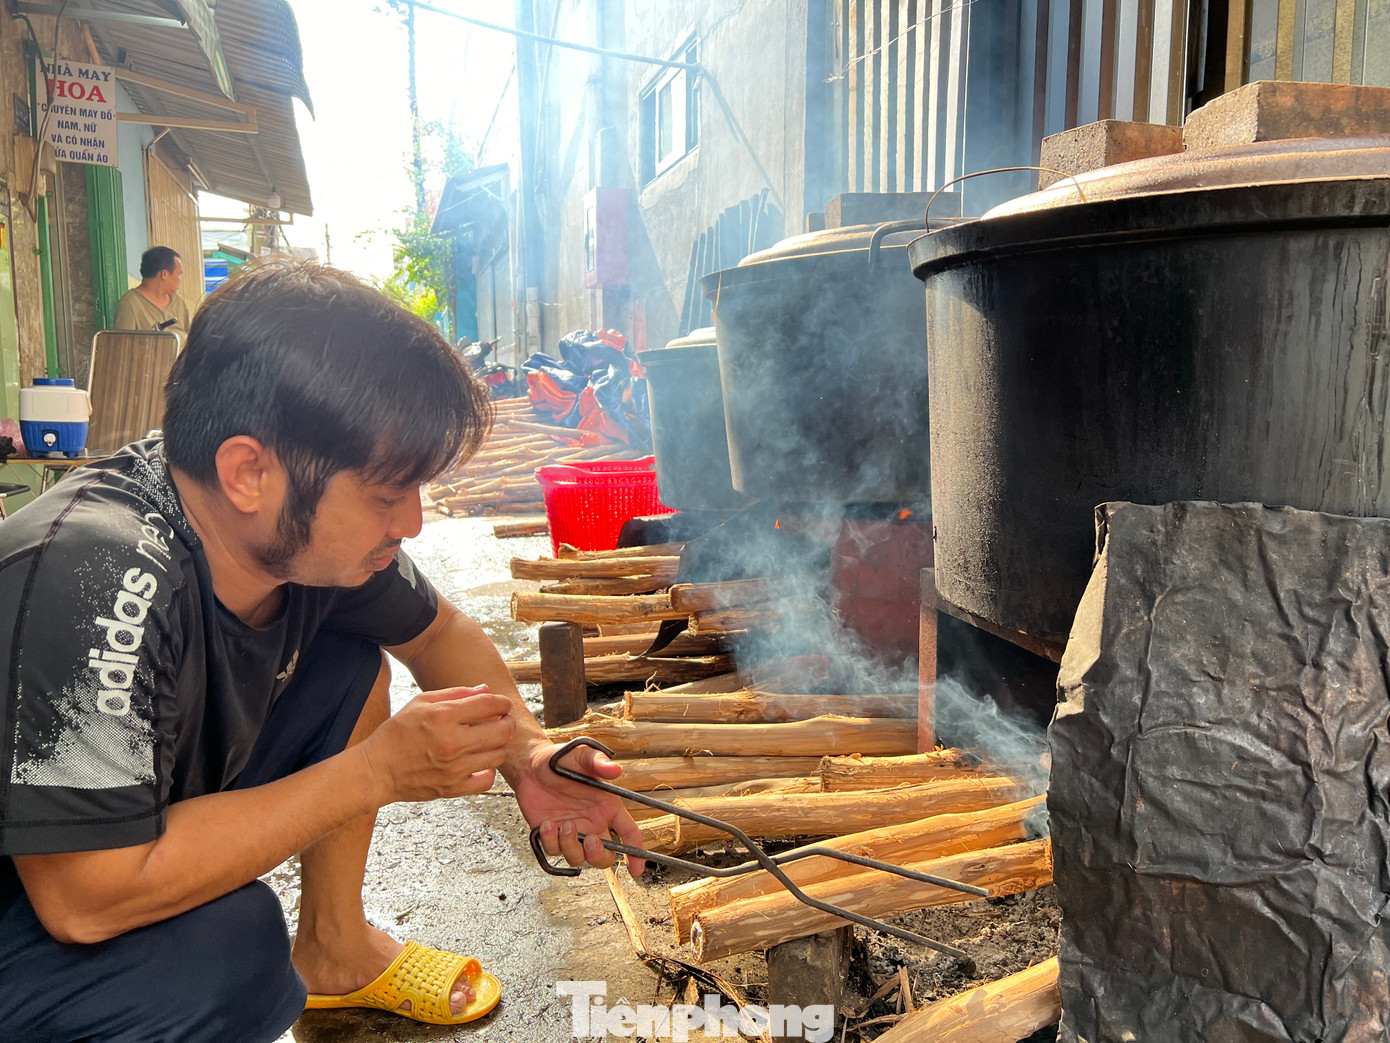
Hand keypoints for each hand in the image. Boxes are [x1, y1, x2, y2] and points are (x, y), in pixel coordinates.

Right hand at [359, 686, 515, 803]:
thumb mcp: (421, 702)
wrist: (377, 769)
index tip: (503, 705)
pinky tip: (479, 763)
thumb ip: (456, 693)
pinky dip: (487, 771)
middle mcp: (452, 742)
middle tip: (503, 722)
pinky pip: (487, 780)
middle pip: (502, 731)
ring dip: (498, 746)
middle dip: (507, 723)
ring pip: (498, 755)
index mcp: (443, 716)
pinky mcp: (453, 788)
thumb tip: (485, 689)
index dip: (502, 703)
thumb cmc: (397, 733)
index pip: (489, 704)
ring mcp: (454, 768)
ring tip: (488, 741)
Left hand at [513, 741, 646, 875]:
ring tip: (564, 825)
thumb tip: (616, 770)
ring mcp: (572, 832)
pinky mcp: (551, 836)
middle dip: (599, 855)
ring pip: (578, 858)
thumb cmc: (561, 760)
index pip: (629, 834)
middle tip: (590, 840)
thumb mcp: (582, 756)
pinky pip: (554, 851)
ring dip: (572, 847)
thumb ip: (598, 762)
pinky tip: (547, 824)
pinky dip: (551, 842)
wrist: (530, 764)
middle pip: (604, 856)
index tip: (637, 868)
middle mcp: (592, 823)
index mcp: (607, 807)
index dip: (636, 853)